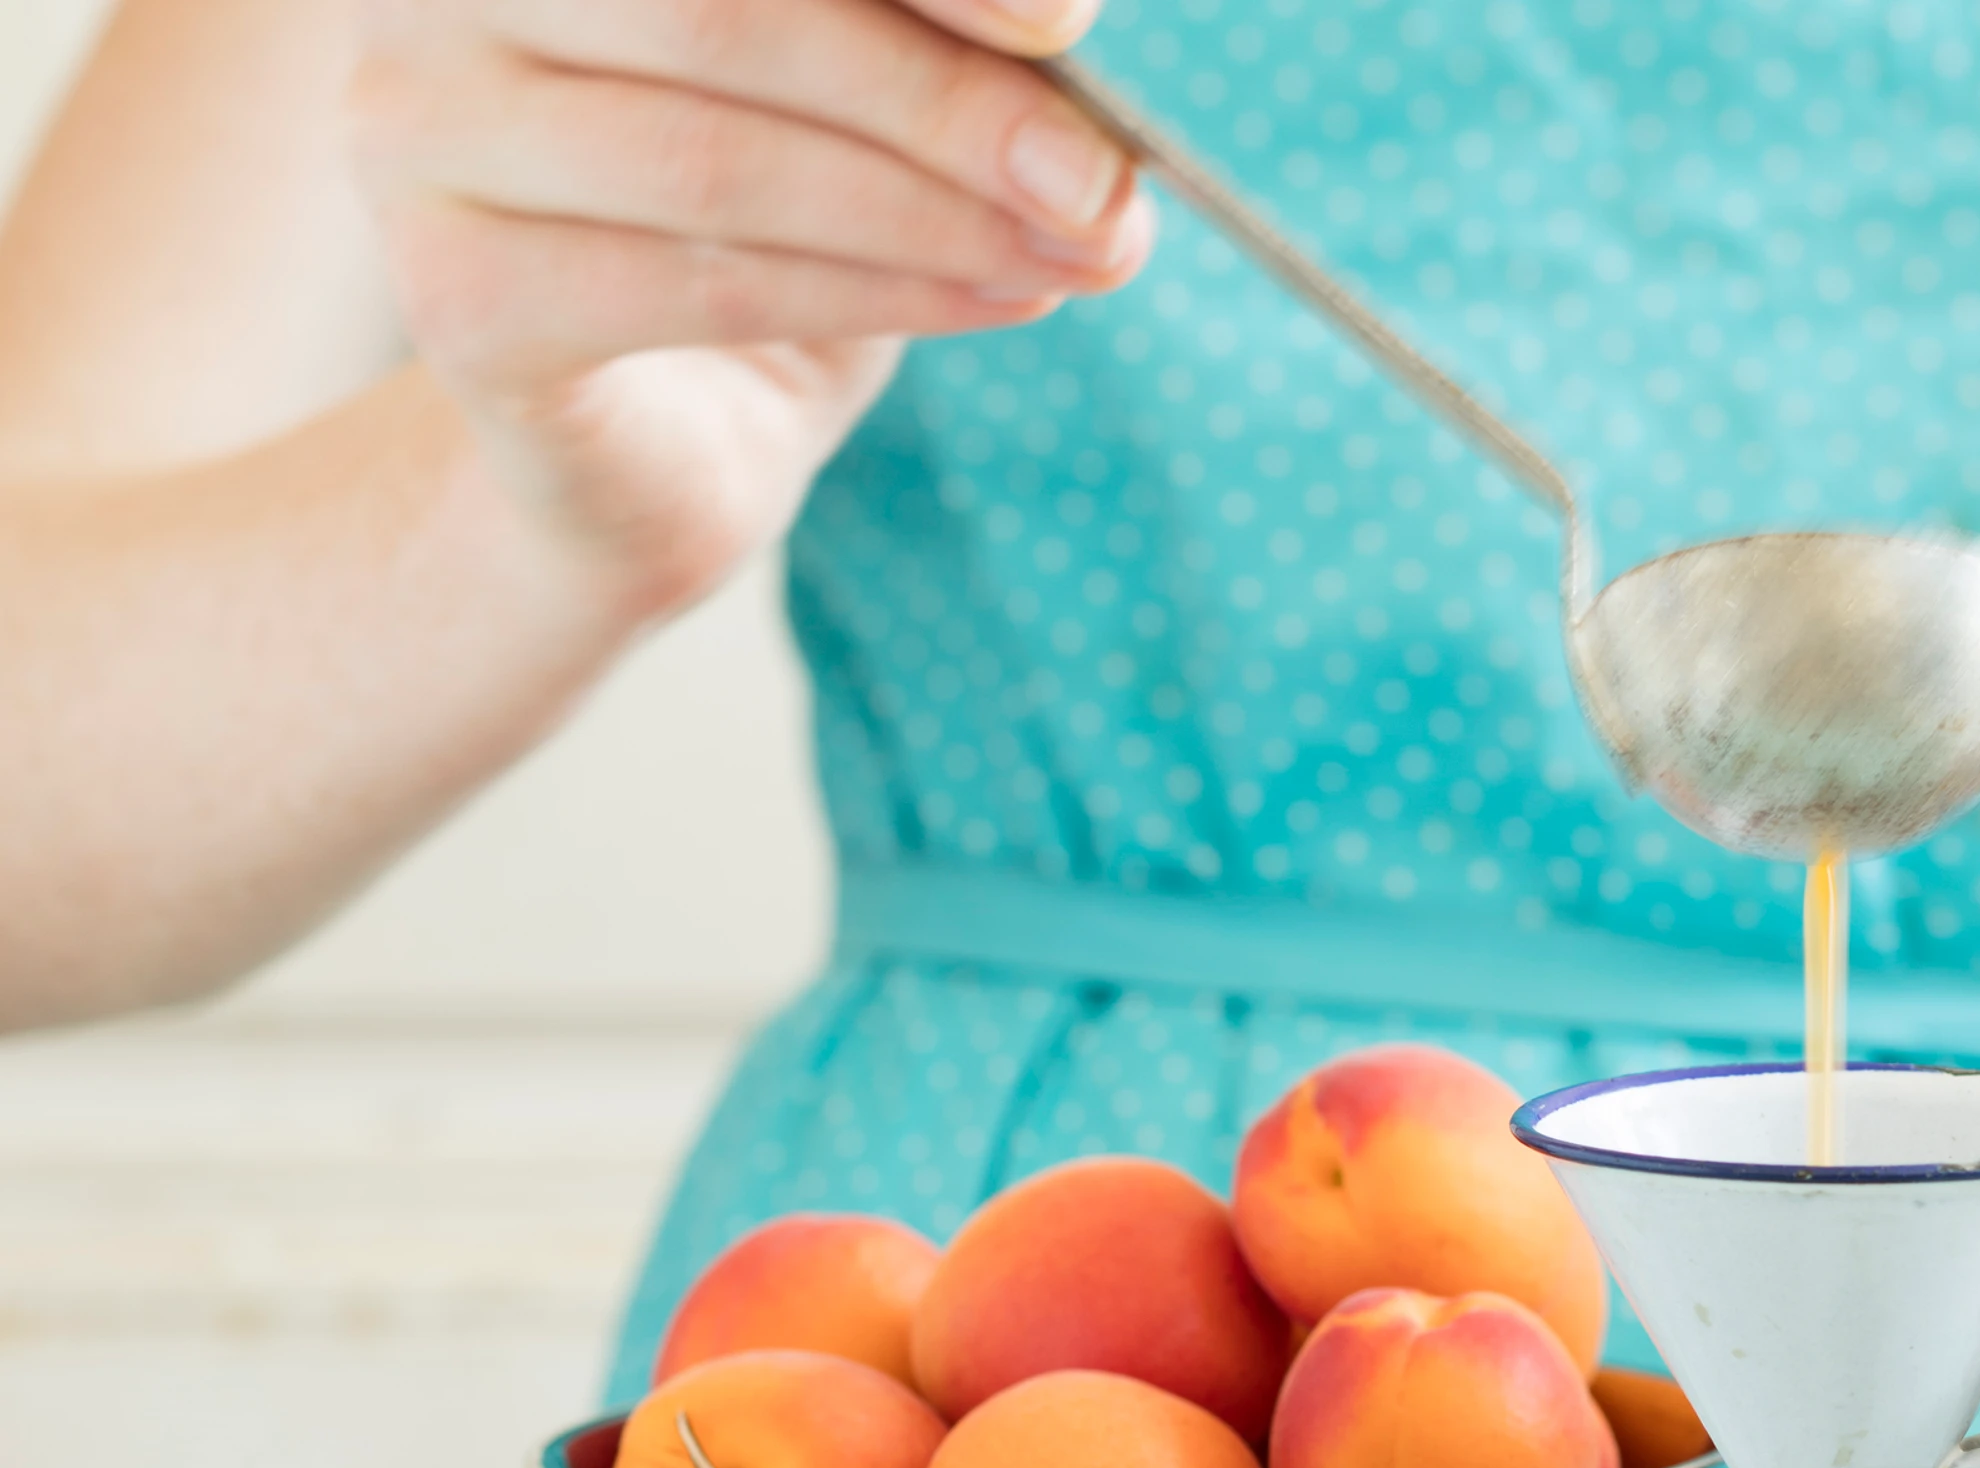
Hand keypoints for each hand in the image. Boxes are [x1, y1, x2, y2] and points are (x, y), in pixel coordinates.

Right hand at [350, 0, 1150, 618]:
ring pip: (722, 158)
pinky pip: (702, 285)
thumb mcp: (846, 77)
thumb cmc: (759, 224)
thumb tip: (1065, 24)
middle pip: (725, 9)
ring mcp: (417, 134)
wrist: (648, 452)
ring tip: (1084, 247)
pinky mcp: (457, 299)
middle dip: (940, 96)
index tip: (1069, 16)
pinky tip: (1004, 297)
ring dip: (932, 209)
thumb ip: (908, 18)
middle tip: (1102, 174)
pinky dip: (881, 292)